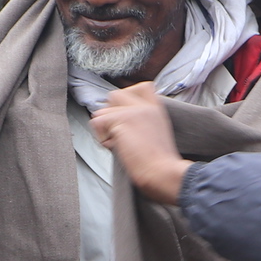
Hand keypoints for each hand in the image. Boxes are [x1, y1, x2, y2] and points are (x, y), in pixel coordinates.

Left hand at [91, 81, 190, 203]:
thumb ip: (143, 122)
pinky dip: (102, 139)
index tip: (127, 115)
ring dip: (105, 129)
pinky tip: (118, 148)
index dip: (128, 97)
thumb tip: (119, 120)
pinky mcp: (123, 120)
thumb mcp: (158, 134)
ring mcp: (134, 111)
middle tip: (120, 134)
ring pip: (102, 111)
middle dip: (110, 115)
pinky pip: (97, 123)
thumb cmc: (160, 164)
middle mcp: (146, 106)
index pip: (142, 86)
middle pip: (115, 95)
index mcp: (156, 109)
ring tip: (120, 144)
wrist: (164, 173)